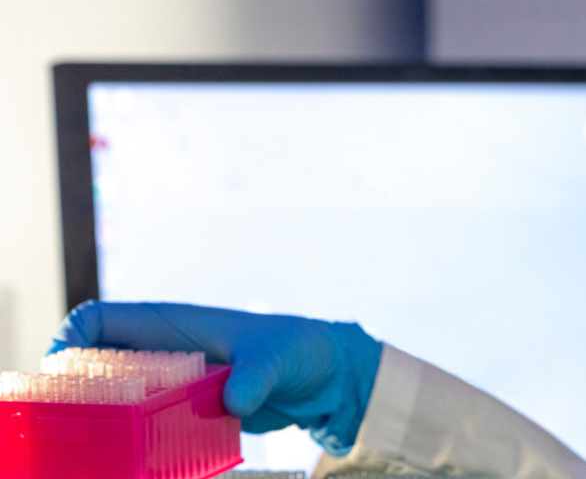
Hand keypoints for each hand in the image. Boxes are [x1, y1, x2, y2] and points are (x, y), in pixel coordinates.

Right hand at [49, 301, 382, 455]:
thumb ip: (257, 376)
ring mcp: (172, 384)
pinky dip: (136, 444)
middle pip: (95, 368)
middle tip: (79, 429)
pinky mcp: (186, 413)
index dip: (70, 342)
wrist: (327, 376)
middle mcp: (164, 352)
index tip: (59, 377)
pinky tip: (139, 463)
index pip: (100, 321)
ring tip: (106, 451)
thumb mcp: (279, 358)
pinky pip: (146, 427)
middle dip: (77, 394)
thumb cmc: (301, 349)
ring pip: (117, 401)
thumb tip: (234, 400)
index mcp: (172, 325)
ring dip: (107, 424)